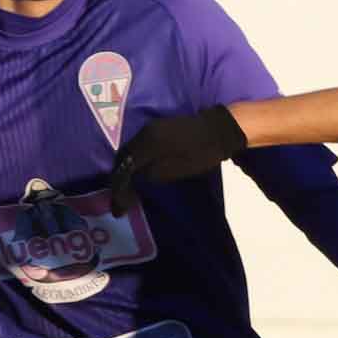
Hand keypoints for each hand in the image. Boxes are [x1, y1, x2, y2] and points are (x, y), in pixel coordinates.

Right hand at [108, 105, 247, 209]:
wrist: (219, 129)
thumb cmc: (200, 152)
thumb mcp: (175, 169)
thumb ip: (150, 174)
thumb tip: (132, 182)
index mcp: (147, 142)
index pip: (124, 167)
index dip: (119, 190)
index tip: (118, 209)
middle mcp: (143, 132)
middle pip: (122, 158)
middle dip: (118, 179)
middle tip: (119, 200)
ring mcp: (149, 128)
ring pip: (129, 151)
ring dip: (124, 170)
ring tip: (125, 189)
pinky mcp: (156, 128)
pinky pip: (137, 146)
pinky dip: (133, 161)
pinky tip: (136, 172)